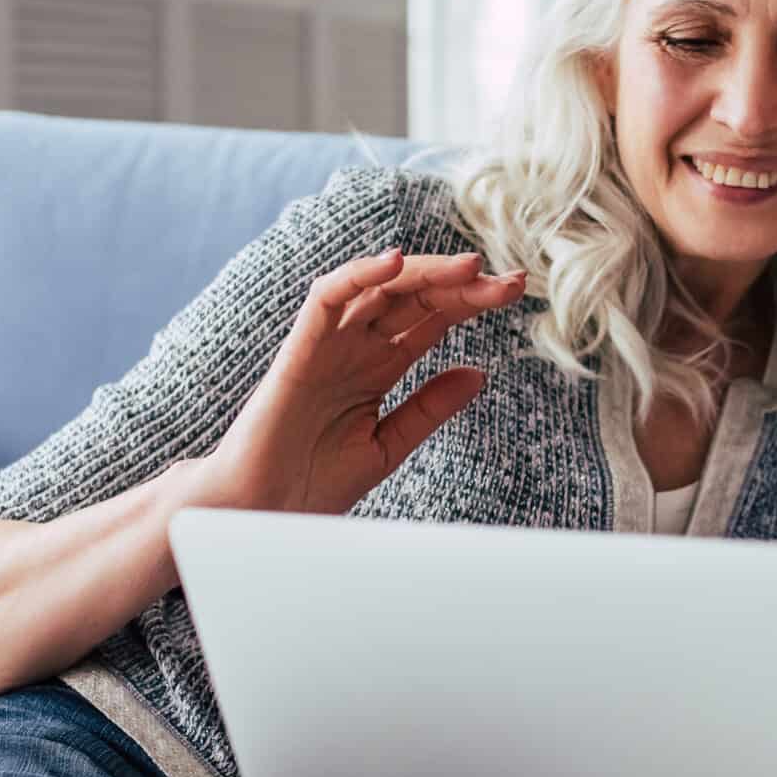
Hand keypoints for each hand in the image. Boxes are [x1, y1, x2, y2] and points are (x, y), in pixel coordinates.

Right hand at [199, 249, 526, 516]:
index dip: (473, 300)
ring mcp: (327, 345)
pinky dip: (358, 275)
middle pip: (415, 297)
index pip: (432, 319)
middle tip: (512, 280)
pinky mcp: (298, 350)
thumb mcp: (389, 445)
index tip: (515, 293)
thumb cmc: (312, 483)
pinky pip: (326, 299)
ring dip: (424, 272)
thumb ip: (429, 408)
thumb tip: (479, 372)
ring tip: (471, 266)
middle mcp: (355, 347)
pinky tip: (395, 263)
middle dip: (463, 283)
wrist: (261, 513)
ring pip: (378, 288)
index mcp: (378, 367)